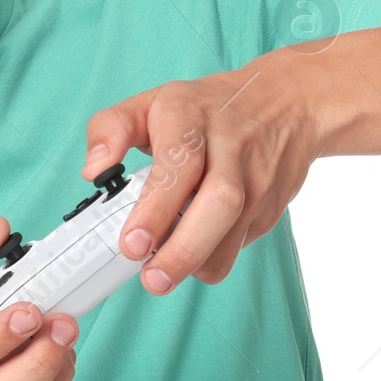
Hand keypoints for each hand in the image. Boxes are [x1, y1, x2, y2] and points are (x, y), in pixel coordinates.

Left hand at [80, 55, 320, 294]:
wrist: (286, 101)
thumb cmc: (207, 108)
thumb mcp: (151, 102)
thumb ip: (111, 128)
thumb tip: (94, 169)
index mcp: (192, 117)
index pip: (179, 163)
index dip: (156, 208)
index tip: (132, 243)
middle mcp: (231, 146)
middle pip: (219, 203)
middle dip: (184, 250)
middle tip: (152, 279)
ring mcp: (258, 178)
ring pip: (235, 233)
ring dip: (198, 263)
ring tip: (165, 273)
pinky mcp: (272, 205)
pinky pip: (242, 243)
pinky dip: (214, 257)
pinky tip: (194, 251)